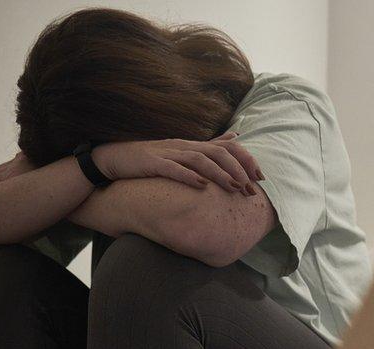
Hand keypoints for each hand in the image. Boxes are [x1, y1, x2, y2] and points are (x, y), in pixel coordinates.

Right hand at [92, 131, 264, 196]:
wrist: (112, 159)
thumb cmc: (149, 160)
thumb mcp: (182, 152)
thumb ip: (209, 145)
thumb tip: (236, 135)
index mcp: (192, 145)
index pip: (226, 147)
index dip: (245, 159)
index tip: (260, 177)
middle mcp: (183, 146)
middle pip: (217, 153)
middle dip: (237, 170)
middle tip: (251, 188)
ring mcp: (167, 153)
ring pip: (199, 160)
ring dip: (219, 174)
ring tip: (234, 187)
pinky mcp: (152, 163)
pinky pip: (173, 169)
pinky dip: (189, 177)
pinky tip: (202, 186)